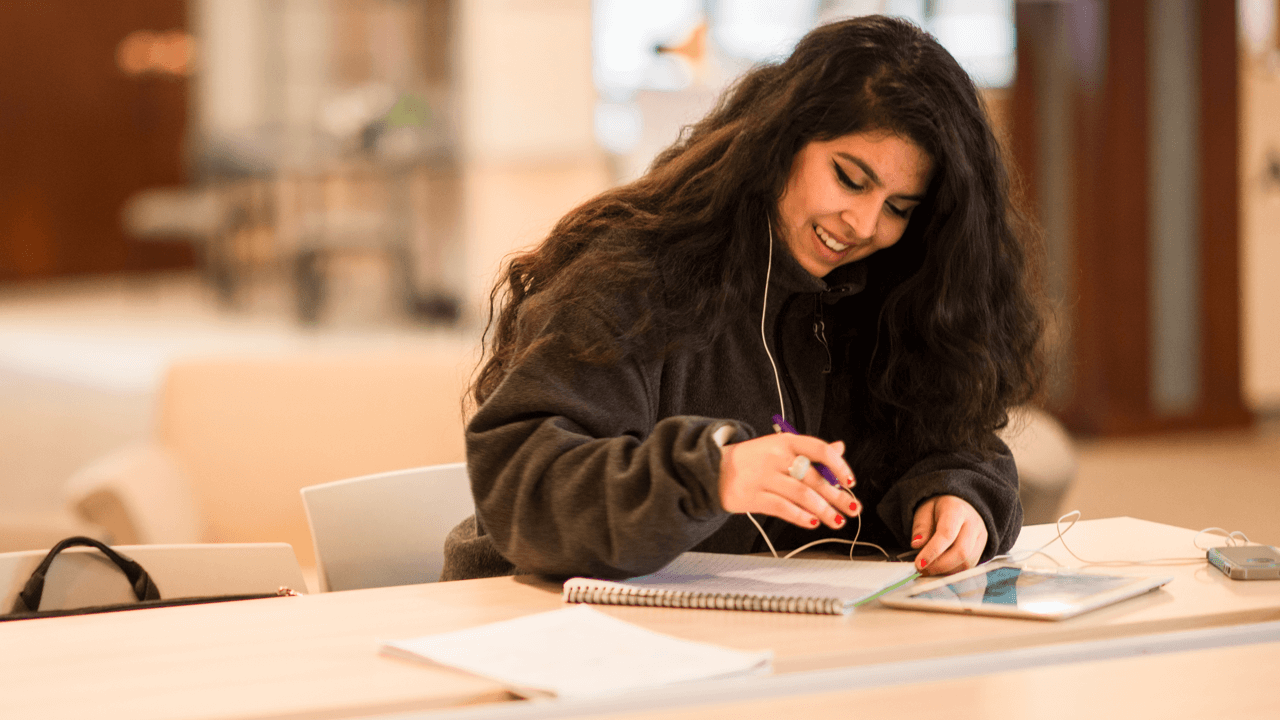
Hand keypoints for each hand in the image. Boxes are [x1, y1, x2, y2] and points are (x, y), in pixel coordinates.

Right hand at [718, 433, 858, 530]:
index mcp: (785, 441)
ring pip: (802, 495)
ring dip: (824, 510)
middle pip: (814, 477)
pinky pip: (782, 508)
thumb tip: (840, 448)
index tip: (850, 481)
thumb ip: (810, 450)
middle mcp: (776, 457)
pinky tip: (813, 523)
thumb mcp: (780, 446)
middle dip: (837, 496)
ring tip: (837, 520)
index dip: (839, 466)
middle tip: (852, 508)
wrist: (712, 468)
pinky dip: (800, 517)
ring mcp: (764, 477)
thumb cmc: (752, 459)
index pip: (819, 449)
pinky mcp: (753, 497)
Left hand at [910, 495, 986, 574]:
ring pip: (967, 562)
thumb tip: (917, 544)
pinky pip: (969, 566)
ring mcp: (981, 537)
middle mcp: (973, 523)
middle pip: (961, 552)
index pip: (947, 534)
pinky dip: (953, 571)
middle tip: (922, 570)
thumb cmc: (939, 508)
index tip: (919, 563)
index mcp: (957, 510)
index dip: (932, 552)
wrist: (960, 504)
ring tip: (929, 569)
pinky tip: (941, 568)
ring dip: (946, 571)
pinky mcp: (983, 548)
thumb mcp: (925, 510)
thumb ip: (921, 526)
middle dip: (939, 566)